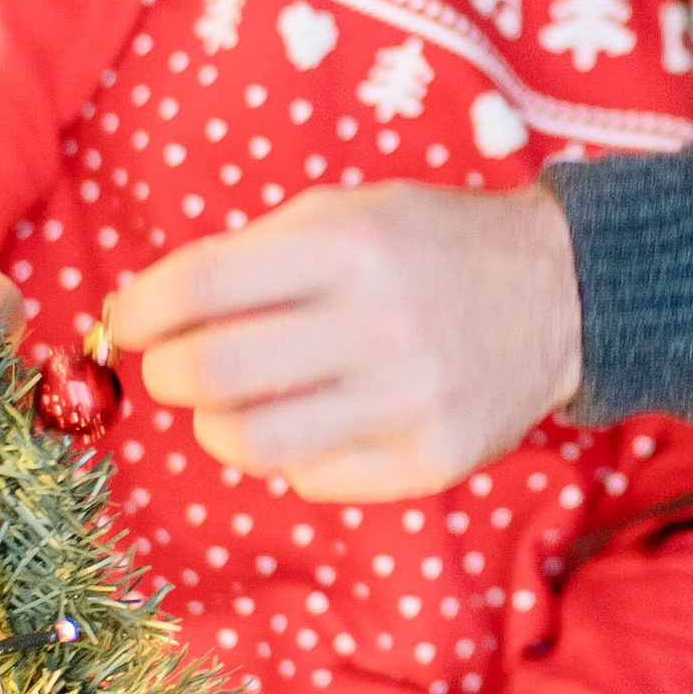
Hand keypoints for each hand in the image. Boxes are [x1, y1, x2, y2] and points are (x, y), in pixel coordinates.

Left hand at [108, 181, 583, 496]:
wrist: (562, 292)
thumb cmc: (426, 247)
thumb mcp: (345, 214)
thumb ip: (250, 257)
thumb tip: (141, 315)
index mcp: (348, 246)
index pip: (200, 289)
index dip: (141, 312)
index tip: (129, 322)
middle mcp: (379, 323)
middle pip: (211, 373)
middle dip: (165, 373)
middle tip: (171, 368)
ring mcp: (409, 400)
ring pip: (252, 443)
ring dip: (214, 426)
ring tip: (226, 406)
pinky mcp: (433, 459)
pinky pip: (314, 480)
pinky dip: (290, 457)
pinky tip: (311, 422)